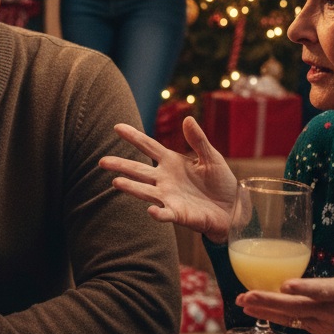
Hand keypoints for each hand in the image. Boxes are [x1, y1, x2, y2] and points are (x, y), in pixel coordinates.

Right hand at [99, 118, 237, 239]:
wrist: (232, 208)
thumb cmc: (220, 182)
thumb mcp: (212, 157)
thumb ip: (198, 140)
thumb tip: (187, 119)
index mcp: (171, 162)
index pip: (148, 146)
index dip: (133, 136)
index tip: (117, 127)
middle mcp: (164, 179)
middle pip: (138, 169)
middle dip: (120, 165)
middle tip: (102, 161)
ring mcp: (168, 197)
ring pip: (145, 191)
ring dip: (131, 187)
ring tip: (116, 182)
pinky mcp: (177, 214)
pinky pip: (165, 213)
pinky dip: (158, 213)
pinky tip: (151, 211)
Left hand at [239, 212, 333, 333]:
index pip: (322, 291)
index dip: (304, 288)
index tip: (285, 284)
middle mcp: (330, 310)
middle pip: (297, 307)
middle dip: (271, 302)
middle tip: (248, 295)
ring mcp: (321, 322)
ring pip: (290, 317)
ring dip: (265, 310)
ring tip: (242, 301)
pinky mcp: (314, 329)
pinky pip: (290, 323)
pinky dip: (271, 317)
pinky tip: (251, 309)